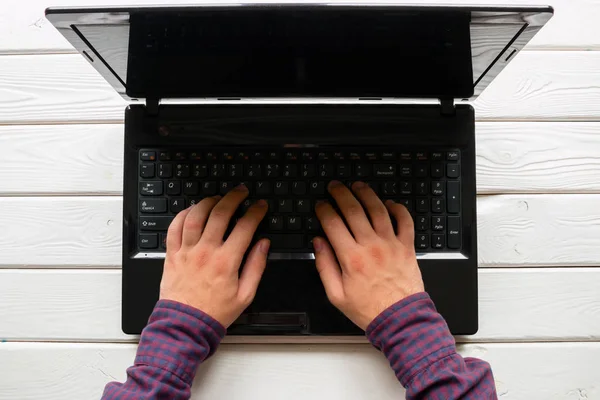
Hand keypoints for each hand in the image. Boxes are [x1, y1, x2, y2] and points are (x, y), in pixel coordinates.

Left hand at [160, 184, 269, 326]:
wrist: (185, 325)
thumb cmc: (215, 312)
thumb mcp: (245, 295)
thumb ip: (256, 267)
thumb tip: (263, 245)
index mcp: (226, 261)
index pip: (245, 227)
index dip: (255, 212)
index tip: (260, 206)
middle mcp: (206, 252)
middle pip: (220, 214)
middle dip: (233, 198)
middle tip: (241, 192)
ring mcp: (187, 251)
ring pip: (195, 216)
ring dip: (208, 202)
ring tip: (218, 197)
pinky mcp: (172, 255)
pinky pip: (174, 228)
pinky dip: (183, 215)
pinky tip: (192, 210)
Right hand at [313, 181, 424, 329]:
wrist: (400, 318)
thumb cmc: (368, 309)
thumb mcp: (336, 294)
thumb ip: (325, 266)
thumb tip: (318, 244)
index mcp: (351, 258)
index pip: (333, 224)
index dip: (324, 210)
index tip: (320, 205)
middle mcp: (370, 246)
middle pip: (353, 210)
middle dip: (341, 194)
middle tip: (334, 186)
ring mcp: (390, 244)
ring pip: (378, 209)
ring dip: (366, 194)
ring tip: (357, 186)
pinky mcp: (406, 246)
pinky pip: (404, 220)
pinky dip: (397, 208)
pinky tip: (388, 203)